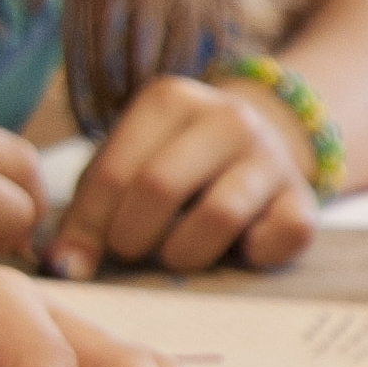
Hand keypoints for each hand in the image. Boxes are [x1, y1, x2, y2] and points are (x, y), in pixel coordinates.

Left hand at [49, 76, 315, 277]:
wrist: (256, 147)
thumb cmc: (170, 165)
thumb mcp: (125, 168)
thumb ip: (89, 212)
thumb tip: (63, 266)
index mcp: (170, 100)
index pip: (113, 172)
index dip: (86, 227)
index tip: (75, 260)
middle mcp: (227, 117)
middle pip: (160, 187)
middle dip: (131, 238)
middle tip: (130, 252)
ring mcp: (271, 156)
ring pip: (220, 214)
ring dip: (185, 252)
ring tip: (175, 255)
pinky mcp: (304, 197)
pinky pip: (283, 235)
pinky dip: (255, 254)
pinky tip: (238, 250)